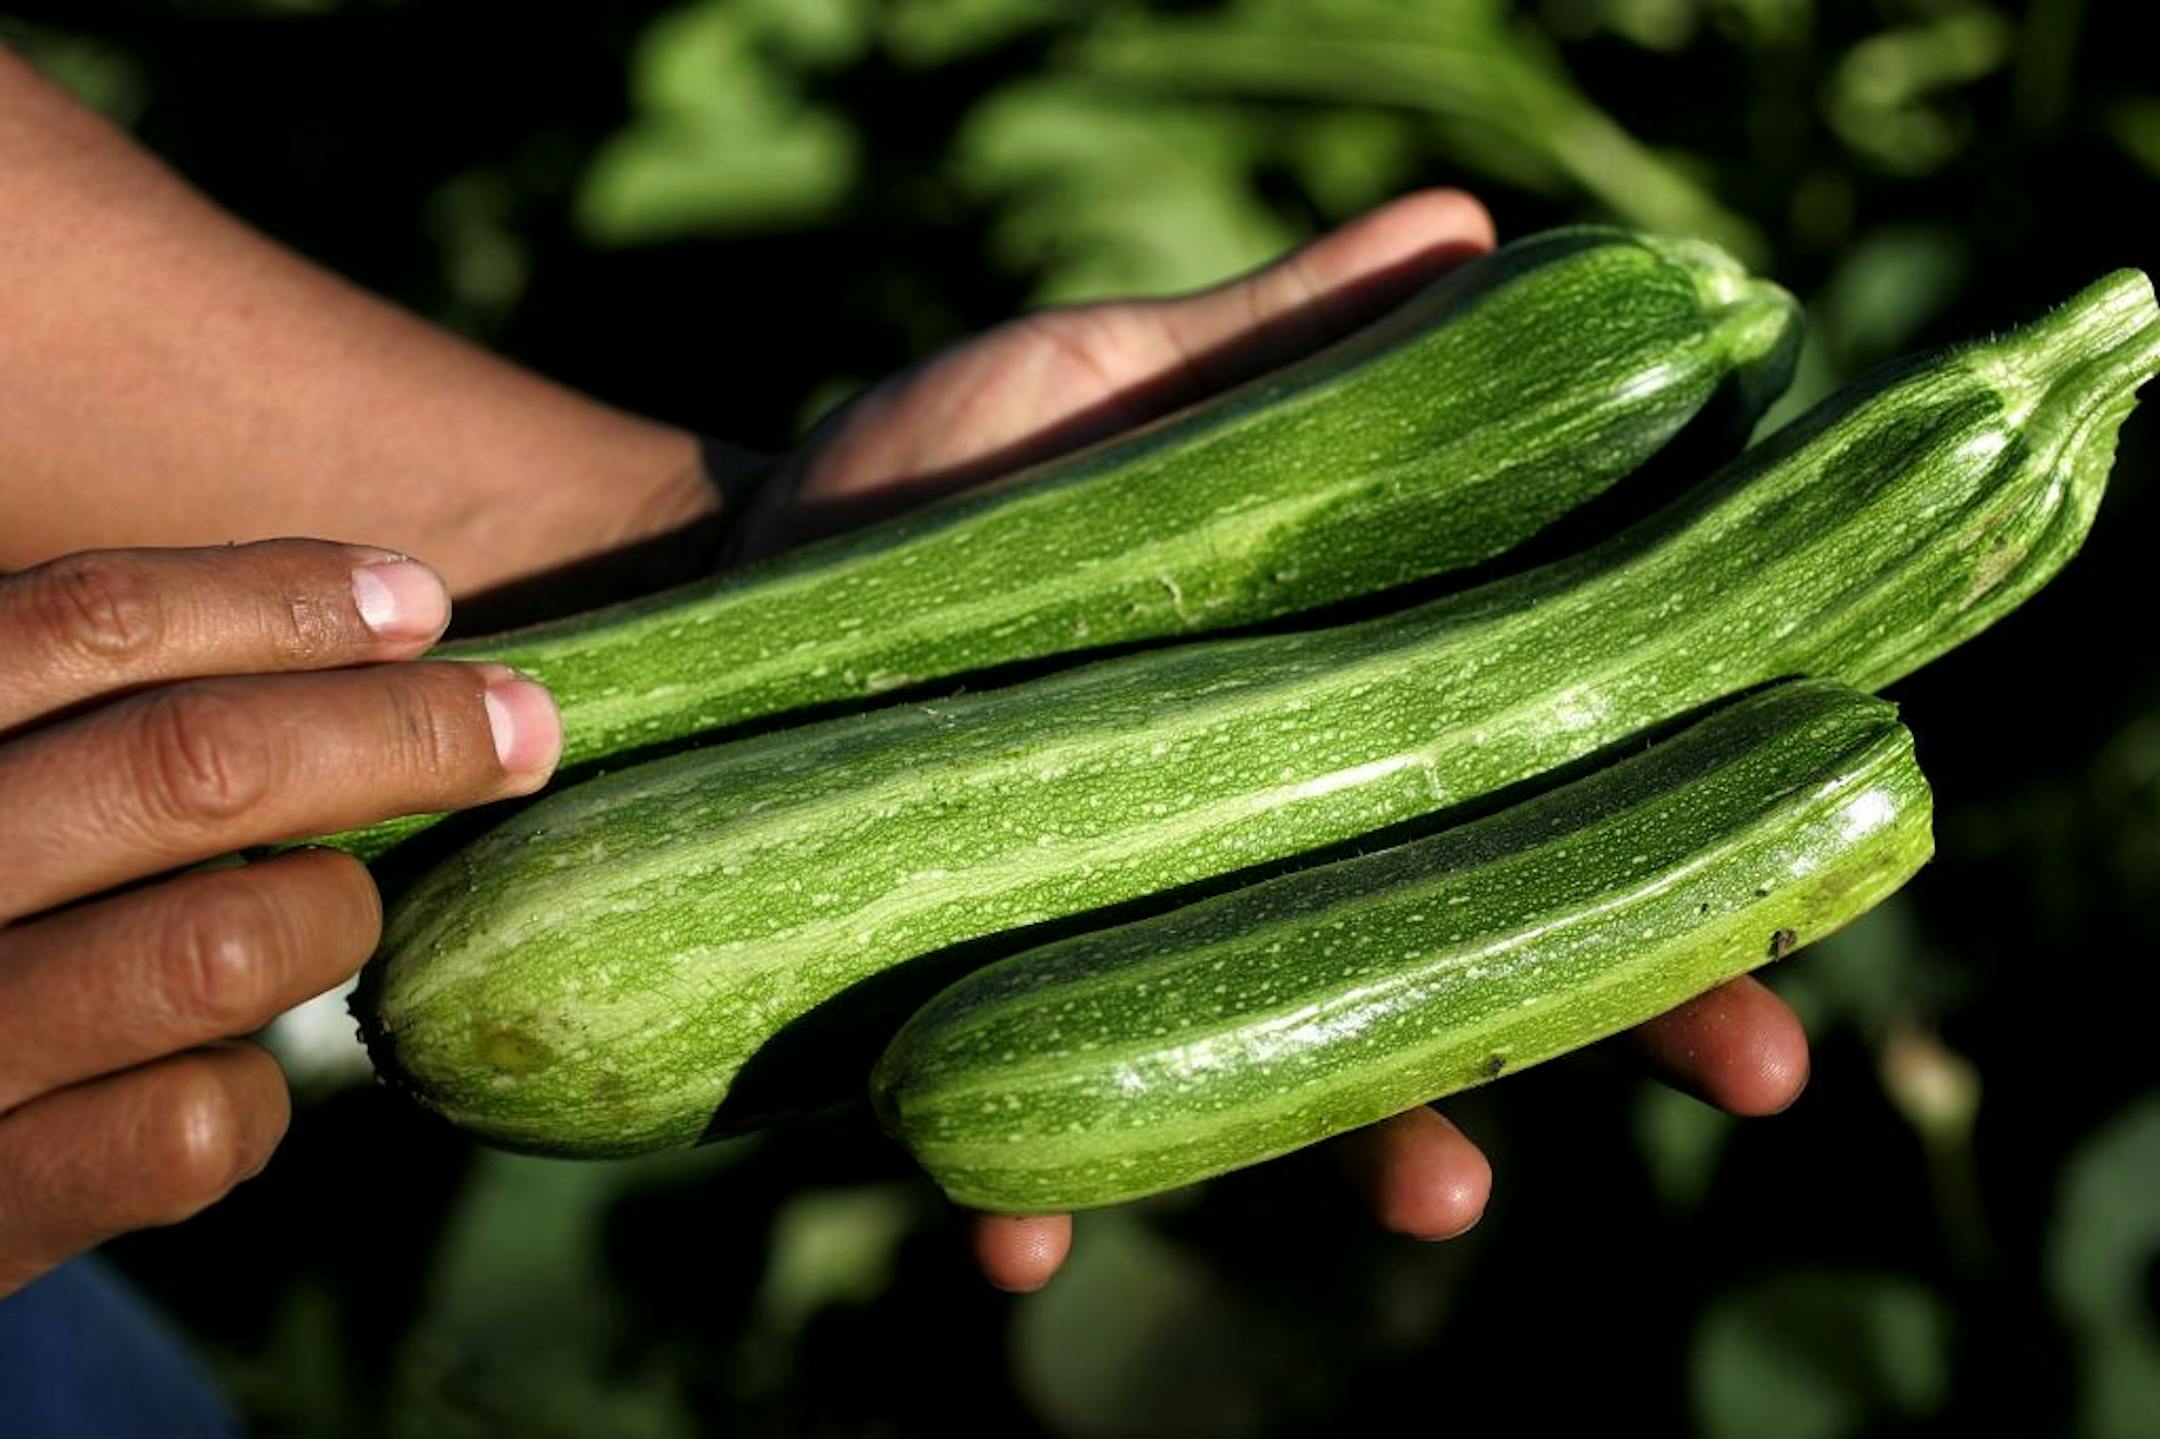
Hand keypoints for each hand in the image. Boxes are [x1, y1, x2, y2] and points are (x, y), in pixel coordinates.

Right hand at [0, 540, 562, 1296]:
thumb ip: (101, 720)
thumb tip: (386, 625)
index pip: (95, 623)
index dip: (282, 602)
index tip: (420, 604)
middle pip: (196, 764)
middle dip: (400, 734)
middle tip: (525, 727)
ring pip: (226, 947)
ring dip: (327, 918)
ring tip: (326, 916)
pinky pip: (195, 1124)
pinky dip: (252, 1093)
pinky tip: (229, 1073)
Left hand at [733, 190, 1811, 1289]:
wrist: (733, 580)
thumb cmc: (937, 482)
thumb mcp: (1110, 387)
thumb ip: (1281, 339)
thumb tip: (1466, 229)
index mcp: (1325, 714)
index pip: (1538, 782)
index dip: (1685, 829)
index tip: (1820, 860)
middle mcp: (1259, 856)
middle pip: (1472, 950)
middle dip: (1619, 1013)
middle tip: (1761, 1068)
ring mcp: (1133, 954)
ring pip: (1293, 1081)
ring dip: (1373, 1140)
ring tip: (1445, 1190)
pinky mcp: (986, 1019)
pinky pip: (1030, 1139)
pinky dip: (1040, 1200)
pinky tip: (1025, 1242)